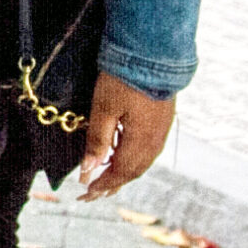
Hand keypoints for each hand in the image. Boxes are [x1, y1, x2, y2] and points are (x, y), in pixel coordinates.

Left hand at [75, 71, 174, 198]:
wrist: (152, 53)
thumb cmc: (124, 78)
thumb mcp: (104, 108)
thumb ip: (98, 140)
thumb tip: (88, 171)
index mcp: (141, 141)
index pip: (120, 173)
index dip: (102, 185)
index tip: (85, 193)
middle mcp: (155, 141)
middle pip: (133, 171)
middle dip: (112, 184)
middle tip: (92, 193)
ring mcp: (161, 131)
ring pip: (141, 162)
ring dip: (122, 174)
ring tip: (105, 181)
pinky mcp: (162, 121)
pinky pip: (147, 150)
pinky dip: (131, 159)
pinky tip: (121, 156)